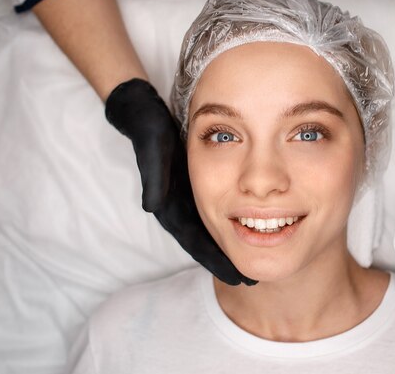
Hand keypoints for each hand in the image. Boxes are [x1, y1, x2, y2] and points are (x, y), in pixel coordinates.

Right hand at [105, 79, 255, 285]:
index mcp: (168, 203)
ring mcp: (184, 199)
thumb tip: (150, 206)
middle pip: (204, 242)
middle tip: (252, 281)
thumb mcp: (153, 148)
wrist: (142, 114)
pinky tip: (242, 232)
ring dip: (227, 247)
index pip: (194, 241)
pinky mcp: (190, 187)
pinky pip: (212, 213)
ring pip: (209, 230)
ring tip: (251, 263)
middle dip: (225, 262)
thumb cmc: (150, 130)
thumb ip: (153, 176)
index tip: (237, 277)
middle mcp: (176, 206)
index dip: (215, 260)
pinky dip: (225, 226)